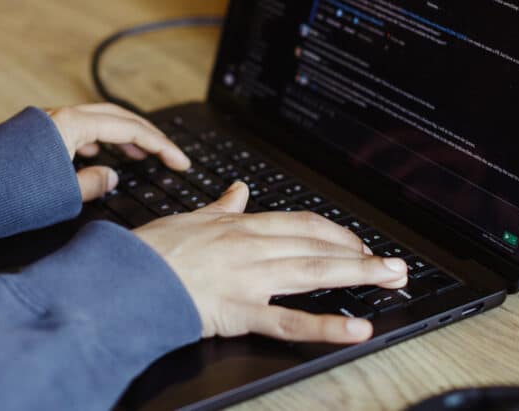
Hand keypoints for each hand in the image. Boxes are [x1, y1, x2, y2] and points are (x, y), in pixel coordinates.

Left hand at [45, 104, 189, 202]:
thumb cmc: (8, 191)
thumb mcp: (62, 195)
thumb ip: (92, 184)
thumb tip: (110, 177)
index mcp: (72, 124)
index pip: (130, 130)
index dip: (160, 146)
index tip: (180, 161)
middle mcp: (61, 116)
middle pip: (117, 117)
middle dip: (146, 134)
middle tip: (166, 152)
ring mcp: (48, 122)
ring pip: (96, 120)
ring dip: (122, 135)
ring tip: (139, 154)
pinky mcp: (36, 134)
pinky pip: (76, 128)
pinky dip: (96, 138)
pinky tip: (99, 152)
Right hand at [135, 182, 408, 343]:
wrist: (123, 277)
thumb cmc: (152, 250)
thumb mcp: (191, 218)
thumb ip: (222, 206)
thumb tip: (239, 190)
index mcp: (241, 226)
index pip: (301, 225)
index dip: (335, 234)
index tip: (358, 243)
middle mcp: (252, 247)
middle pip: (317, 247)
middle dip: (361, 255)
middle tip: (394, 264)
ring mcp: (249, 278)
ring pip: (314, 273)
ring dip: (359, 275)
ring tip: (391, 279)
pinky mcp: (239, 311)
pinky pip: (290, 320)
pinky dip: (327, 326)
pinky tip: (356, 328)